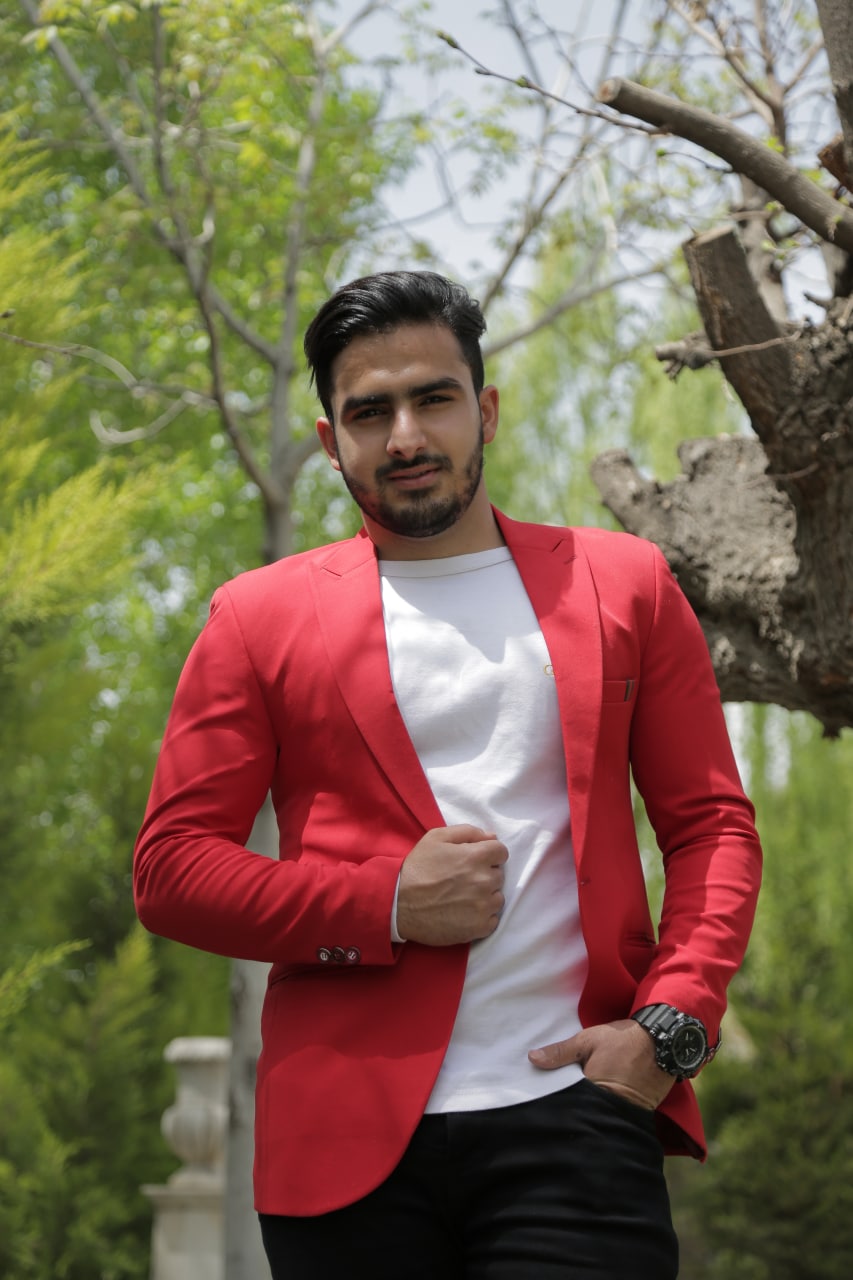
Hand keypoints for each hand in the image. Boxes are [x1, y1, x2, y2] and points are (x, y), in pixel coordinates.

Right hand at [396, 825, 507, 946]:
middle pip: (499, 875)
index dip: (488, 854)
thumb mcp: (436, 838)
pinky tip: (464, 913)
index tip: (475, 861)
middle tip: (463, 880)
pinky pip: (492, 920)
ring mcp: (483, 906)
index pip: (501, 852)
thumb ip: (467, 832)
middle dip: (485, 874)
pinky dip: (482, 917)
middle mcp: (485, 880)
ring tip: (463, 898)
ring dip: (485, 896)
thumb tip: (491, 837)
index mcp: (476, 857)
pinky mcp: (479, 928)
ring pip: (497, 898)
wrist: (398, 904)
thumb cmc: (417, 868)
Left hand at [528, 1019, 674, 1109]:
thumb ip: (561, 1052)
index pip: (563, 1102)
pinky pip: (606, 1111)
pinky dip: (598, 1106)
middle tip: (547, 1098)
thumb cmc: (624, 1040)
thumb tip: (531, 1058)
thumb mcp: (588, 1040)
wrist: (665, 1044)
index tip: (536, 1094)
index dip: (551, 1098)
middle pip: (576, 1111)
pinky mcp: (630, 1112)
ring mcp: (617, 1112)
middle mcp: (603, 1108)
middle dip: (565, 1105)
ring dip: (582, 1106)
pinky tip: (588, 1098)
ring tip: (566, 1098)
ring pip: (591, 1113)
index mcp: (590, 1092)